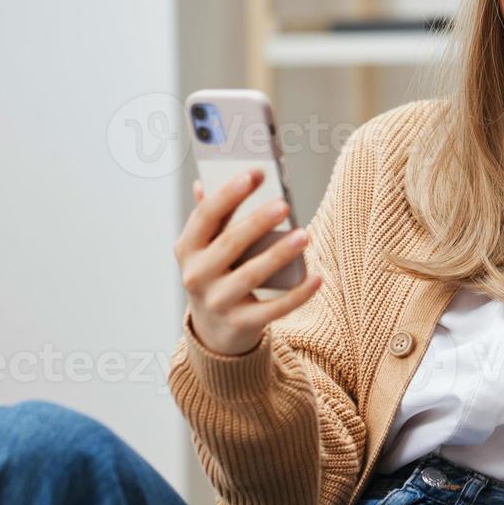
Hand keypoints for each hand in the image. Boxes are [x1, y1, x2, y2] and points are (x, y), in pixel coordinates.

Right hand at [173, 170, 321, 355]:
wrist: (213, 330)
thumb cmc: (215, 275)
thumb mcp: (204, 249)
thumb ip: (208, 218)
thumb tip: (203, 182)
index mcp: (187, 249)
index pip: (205, 216)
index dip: (228, 193)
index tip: (254, 173)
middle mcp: (196, 276)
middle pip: (230, 244)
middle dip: (257, 222)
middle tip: (284, 204)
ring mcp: (217, 302)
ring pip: (251, 275)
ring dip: (279, 254)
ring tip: (304, 234)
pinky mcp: (240, 323)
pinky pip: (273, 308)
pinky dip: (297, 294)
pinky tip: (316, 278)